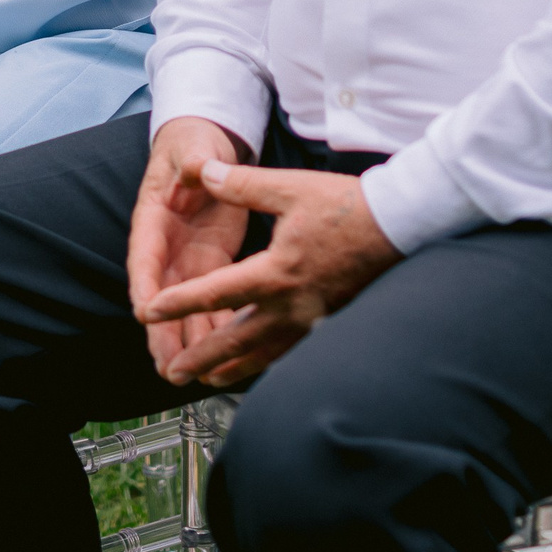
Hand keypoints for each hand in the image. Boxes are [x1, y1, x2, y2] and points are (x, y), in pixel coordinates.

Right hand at [126, 118, 253, 383]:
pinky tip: (229, 354)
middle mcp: (167, 247)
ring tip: (193, 378)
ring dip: (189, 342)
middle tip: (167, 367)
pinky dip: (219, 327)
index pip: (145, 258)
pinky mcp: (212, 263)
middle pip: (162, 297)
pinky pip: (213, 300)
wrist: (207, 146)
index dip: (145, 287)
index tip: (144, 314)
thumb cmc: (193, 143)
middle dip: (162, 334)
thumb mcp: (192, 147)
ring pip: (186, 309)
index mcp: (154, 219)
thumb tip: (194, 168)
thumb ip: (192, 162)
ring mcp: (188, 258)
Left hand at [139, 155, 401, 388]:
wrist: (401, 225)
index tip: (150, 312)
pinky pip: (290, 349)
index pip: (217, 293)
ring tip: (207, 379)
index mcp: (276, 272)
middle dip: (201, 358)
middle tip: (171, 371)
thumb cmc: (347, 207)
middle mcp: (292, 304)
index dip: (180, 302)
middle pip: (236, 340)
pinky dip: (266, 360)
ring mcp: (313, 318)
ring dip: (232, 367)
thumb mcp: (289, 187)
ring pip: (264, 352)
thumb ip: (241, 183)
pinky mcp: (329, 321)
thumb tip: (204, 172)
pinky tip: (256, 364)